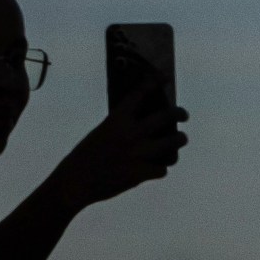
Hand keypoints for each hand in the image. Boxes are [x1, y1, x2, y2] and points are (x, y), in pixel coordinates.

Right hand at [51, 81, 188, 208]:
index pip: (139, 94)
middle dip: (180, 113)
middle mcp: (131, 133)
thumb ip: (121, 127)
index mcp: (116, 120)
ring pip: (173, 141)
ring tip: (180, 139)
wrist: (75, 182)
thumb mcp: (101, 133)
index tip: (164, 77)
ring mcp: (138, 153)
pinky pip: (162, 169)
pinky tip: (157, 169)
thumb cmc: (85, 156)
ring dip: (179, 140)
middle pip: (166, 116)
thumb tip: (143, 124)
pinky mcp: (141, 173)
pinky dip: (160, 169)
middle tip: (183, 114)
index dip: (153, 83)